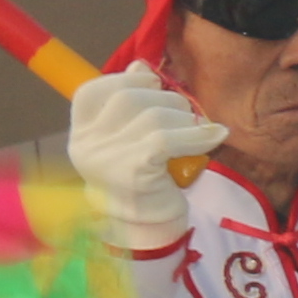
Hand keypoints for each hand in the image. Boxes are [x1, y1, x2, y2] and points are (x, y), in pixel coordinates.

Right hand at [62, 68, 216, 244]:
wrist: (147, 230)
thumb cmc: (143, 179)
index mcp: (81, 134)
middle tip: (185, 117)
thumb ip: (132, 101)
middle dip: (166, 99)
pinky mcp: (132, 172)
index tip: (153, 88)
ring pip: (152, 116)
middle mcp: (85, 145)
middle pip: (128, 97)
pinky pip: (166, 139)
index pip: (93, 91)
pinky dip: (197, 135)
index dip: (128, 80)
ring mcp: (105, 160)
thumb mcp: (132, 137)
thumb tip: (140, 66)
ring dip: (185, 120)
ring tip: (197, 133)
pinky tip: (216, 136)